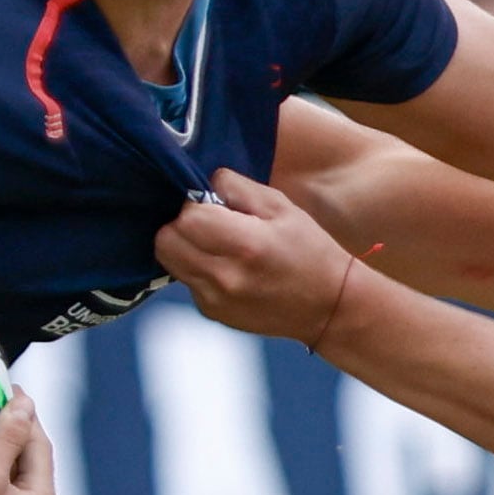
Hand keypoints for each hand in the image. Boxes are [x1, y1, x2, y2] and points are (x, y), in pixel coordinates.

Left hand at [155, 171, 357, 341]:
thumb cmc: (308, 250)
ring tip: (214, 242)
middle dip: (180, 224)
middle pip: (166, 241)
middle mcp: (224, 277)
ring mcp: (214, 299)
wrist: (327, 305)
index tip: (213, 205)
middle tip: (207, 222)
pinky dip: (196, 267)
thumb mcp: (281, 207)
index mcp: (245, 245)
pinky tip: (224, 265)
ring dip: (183, 245)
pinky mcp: (211, 312)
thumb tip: (204, 182)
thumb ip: (238, 187)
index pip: (187, 217)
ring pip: (168, 260)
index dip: (195, 205)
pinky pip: (185, 279)